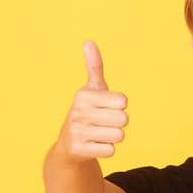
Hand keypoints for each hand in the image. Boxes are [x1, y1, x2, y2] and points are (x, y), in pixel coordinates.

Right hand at [55, 40, 128, 159]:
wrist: (69, 144)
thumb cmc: (87, 112)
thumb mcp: (91, 89)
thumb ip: (94, 67)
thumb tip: (89, 41)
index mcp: (84, 95)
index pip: (123, 102)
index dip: (119, 107)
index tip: (105, 108)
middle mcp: (78, 112)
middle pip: (124, 119)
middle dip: (118, 123)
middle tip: (103, 123)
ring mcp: (77, 131)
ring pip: (119, 136)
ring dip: (113, 137)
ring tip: (99, 133)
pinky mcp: (79, 150)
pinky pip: (111, 150)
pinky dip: (107, 149)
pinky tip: (94, 145)